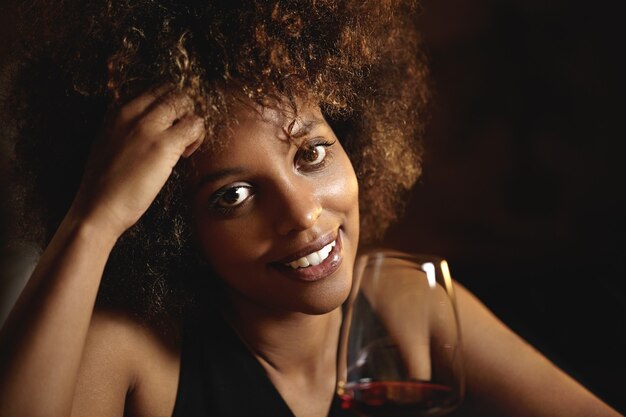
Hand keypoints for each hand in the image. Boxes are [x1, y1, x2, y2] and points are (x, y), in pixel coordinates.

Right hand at [71, 88, 204, 237]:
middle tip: (182, 134)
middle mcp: (132, 113)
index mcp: (116, 112)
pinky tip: (185, 154)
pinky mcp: (164, 145)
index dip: (169, 106)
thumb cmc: (104, 185)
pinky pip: (195, 125)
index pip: (154, 90)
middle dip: (183, 110)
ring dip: (192, 122)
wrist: (97, 208)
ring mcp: (148, 127)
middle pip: (172, 92)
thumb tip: (152, 128)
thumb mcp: (108, 144)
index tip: (171, 125)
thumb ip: (126, 129)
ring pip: (185, 103)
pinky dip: (197, 137)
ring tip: (184, 146)